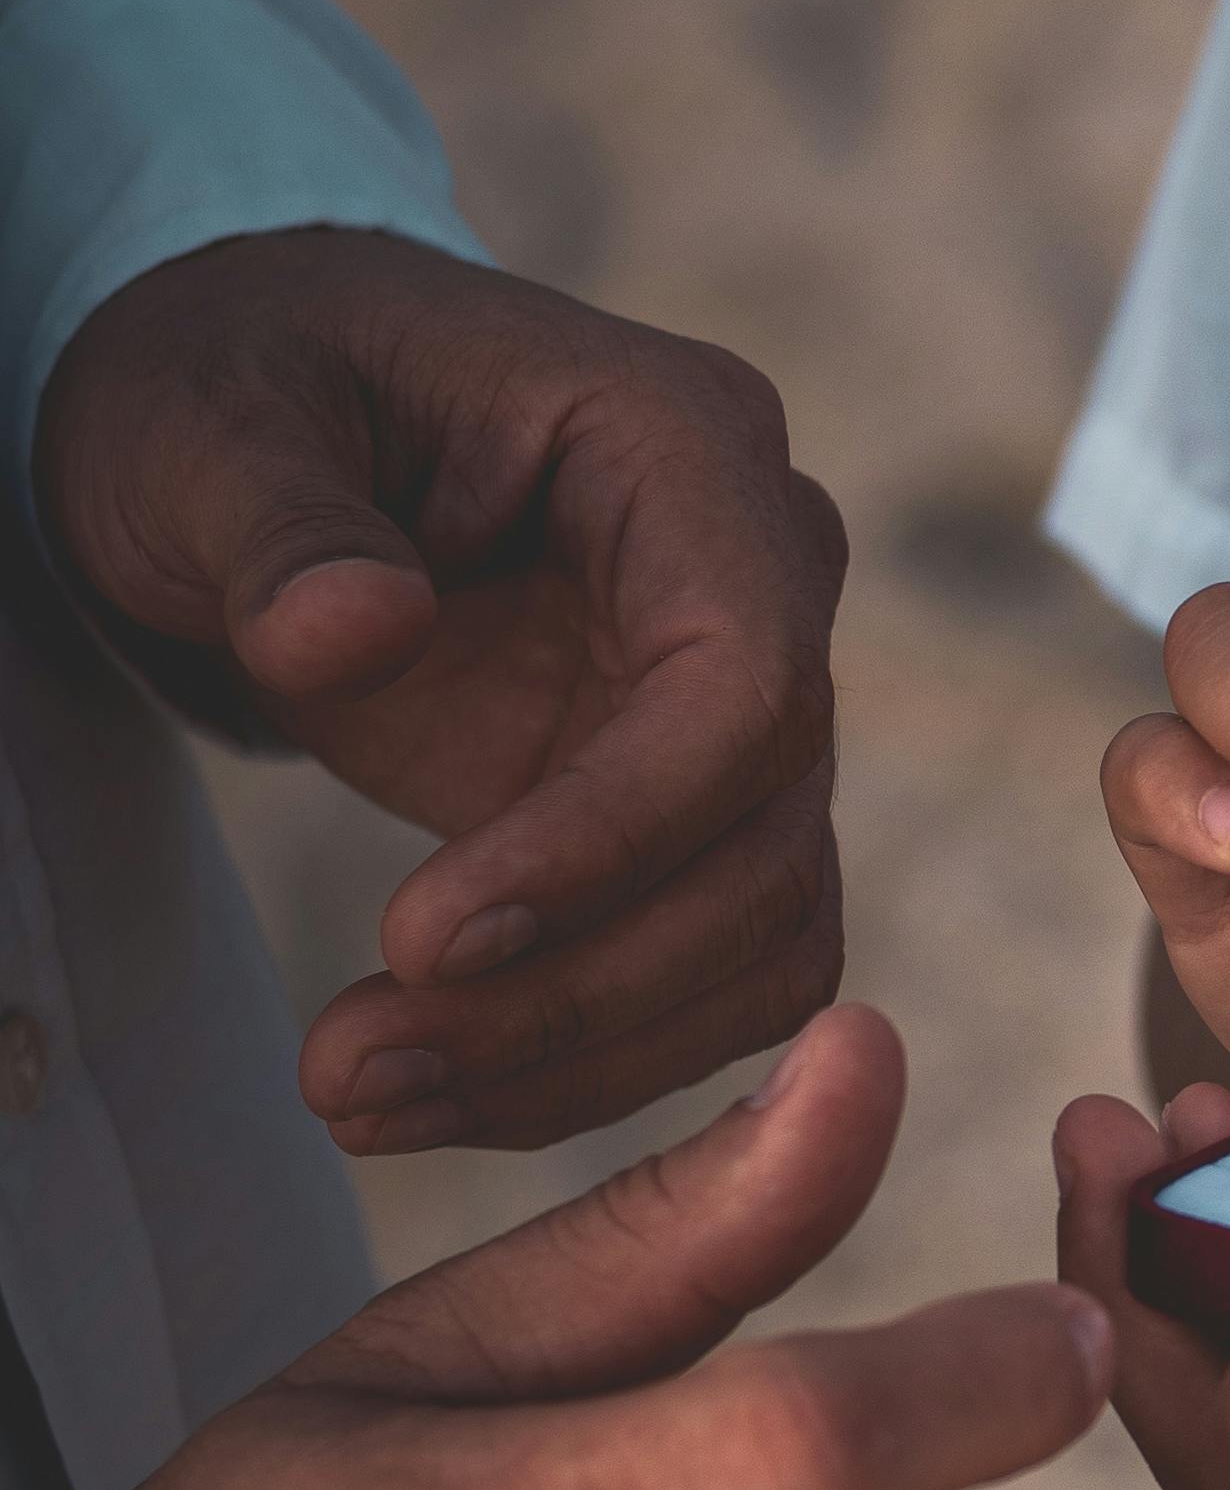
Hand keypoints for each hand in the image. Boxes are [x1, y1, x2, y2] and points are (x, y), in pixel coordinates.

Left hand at [35, 229, 845, 1153]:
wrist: (262, 442)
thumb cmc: (242, 388)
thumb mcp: (205, 424)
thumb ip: (278, 523)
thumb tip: (357, 631)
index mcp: (685, 444)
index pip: (741, 679)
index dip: (614, 832)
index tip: (423, 939)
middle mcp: (763, 580)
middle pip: (764, 844)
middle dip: (572, 989)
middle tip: (351, 1071)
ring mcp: (745, 710)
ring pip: (759, 942)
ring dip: (578, 1057)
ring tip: (362, 1101)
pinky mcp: (696, 820)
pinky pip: (704, 981)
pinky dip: (579, 1065)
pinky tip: (427, 1092)